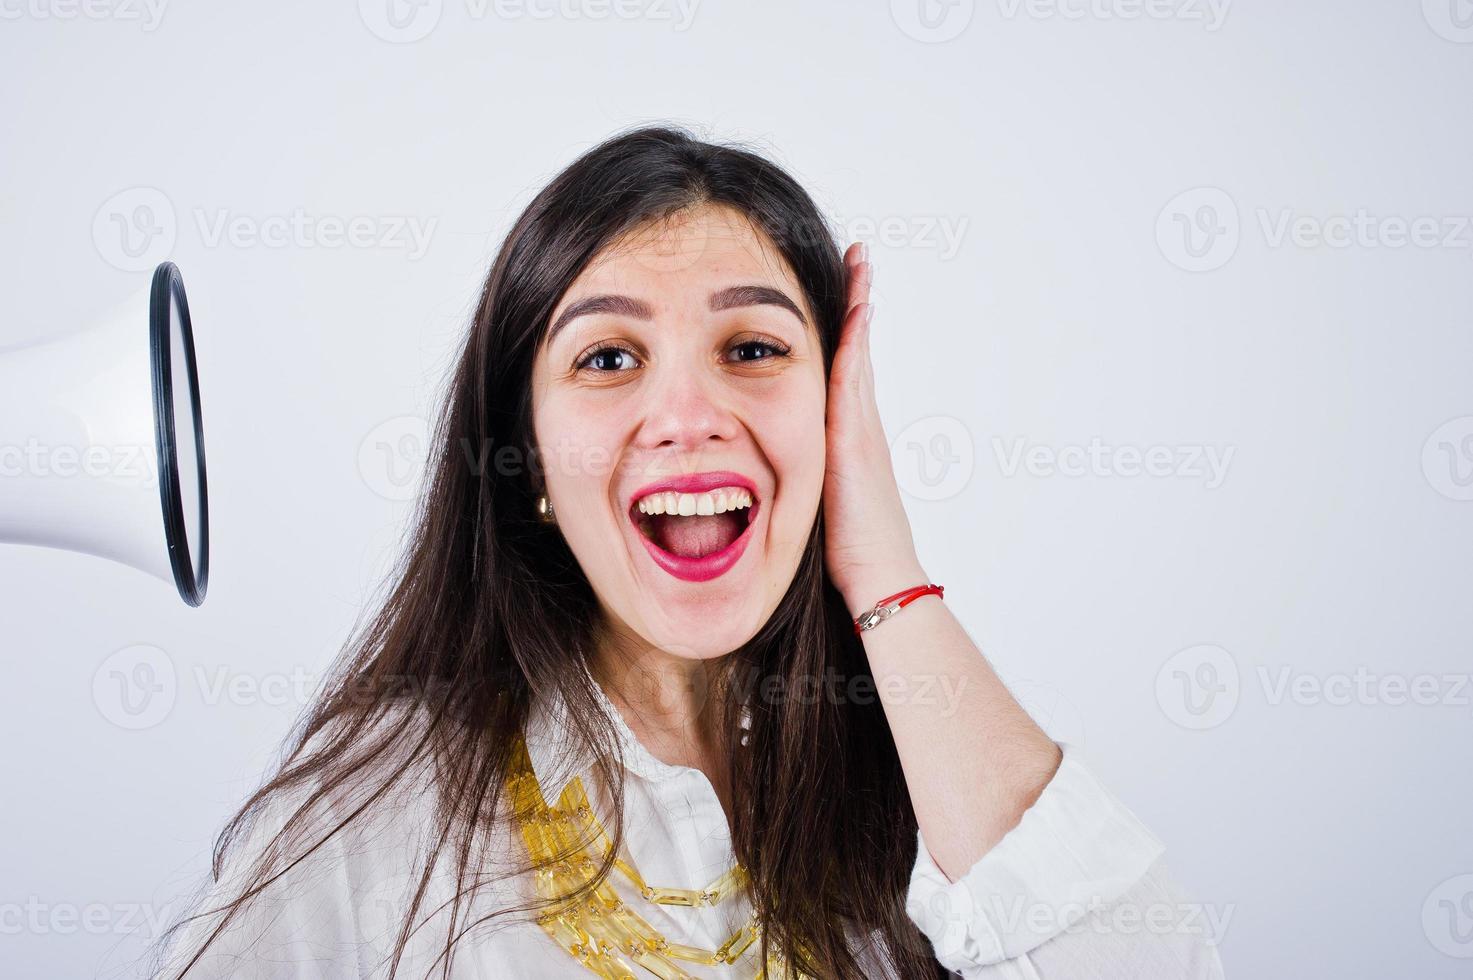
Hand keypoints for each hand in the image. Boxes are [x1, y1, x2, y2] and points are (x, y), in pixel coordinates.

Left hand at [823, 242, 927, 616]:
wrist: (880, 580)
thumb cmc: (850, 555)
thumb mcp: (821, 504)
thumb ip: (803, 478)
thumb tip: (770, 469)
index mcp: (849, 440)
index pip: (847, 371)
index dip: (846, 332)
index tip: (847, 293)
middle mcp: (861, 426)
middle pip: (857, 350)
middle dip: (857, 302)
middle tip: (859, 257)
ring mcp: (862, 431)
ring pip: (859, 355)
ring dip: (858, 308)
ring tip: (861, 265)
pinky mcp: (855, 442)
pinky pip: (853, 381)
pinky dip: (855, 344)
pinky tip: (854, 312)